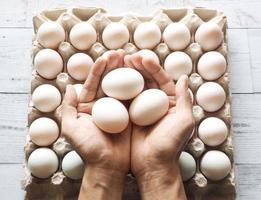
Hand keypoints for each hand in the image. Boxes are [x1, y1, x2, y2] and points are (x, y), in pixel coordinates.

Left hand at [62, 50, 130, 199]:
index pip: (93, 83)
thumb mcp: (71, 129)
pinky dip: (137, 87)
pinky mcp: (130, 115)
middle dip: (114, 66)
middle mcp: (103, 106)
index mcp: (88, 106)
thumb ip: (68, 107)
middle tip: (121, 53)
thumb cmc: (89, 149)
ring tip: (132, 59)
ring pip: (122, 87)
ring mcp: (118, 110)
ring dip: (127, 72)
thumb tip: (70, 86)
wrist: (108, 166)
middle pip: (109, 81)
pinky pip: (134, 98)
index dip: (99, 69)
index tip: (106, 57)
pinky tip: (141, 75)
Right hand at [125, 54, 194, 199]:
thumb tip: (183, 77)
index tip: (143, 58)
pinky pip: (124, 99)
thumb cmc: (170, 145)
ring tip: (119, 62)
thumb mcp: (184, 121)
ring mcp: (141, 109)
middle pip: (147, 81)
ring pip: (134, 87)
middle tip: (128, 56)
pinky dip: (119, 88)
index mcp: (171, 103)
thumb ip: (185, 99)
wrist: (152, 165)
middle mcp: (156, 104)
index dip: (153, 68)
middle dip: (138, 67)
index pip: (162, 80)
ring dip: (128, 74)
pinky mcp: (129, 116)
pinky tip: (112, 79)